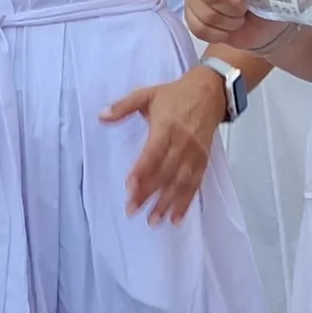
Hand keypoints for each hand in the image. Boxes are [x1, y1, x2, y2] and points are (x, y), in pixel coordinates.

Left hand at [101, 69, 226, 224]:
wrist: (210, 92)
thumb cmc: (176, 94)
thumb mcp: (147, 94)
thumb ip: (123, 106)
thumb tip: (101, 116)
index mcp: (167, 125)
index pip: (153, 153)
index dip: (142, 171)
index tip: (129, 188)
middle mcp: (183, 142)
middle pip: (165, 172)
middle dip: (149, 193)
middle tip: (133, 210)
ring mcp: (195, 153)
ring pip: (181, 182)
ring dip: (167, 203)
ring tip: (154, 220)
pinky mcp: (204, 160)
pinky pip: (195, 184)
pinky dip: (186, 202)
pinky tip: (176, 217)